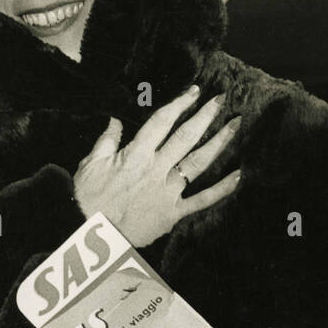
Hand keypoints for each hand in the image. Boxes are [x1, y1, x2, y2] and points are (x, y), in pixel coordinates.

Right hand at [73, 87, 242, 247]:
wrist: (94, 235)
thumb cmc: (90, 200)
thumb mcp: (91, 164)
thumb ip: (107, 140)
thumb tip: (115, 120)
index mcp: (136, 154)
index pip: (162, 121)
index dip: (179, 103)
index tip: (194, 91)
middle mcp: (156, 169)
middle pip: (186, 136)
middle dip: (205, 115)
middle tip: (220, 99)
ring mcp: (168, 191)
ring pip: (198, 162)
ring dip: (219, 142)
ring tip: (235, 125)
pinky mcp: (173, 212)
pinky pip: (202, 200)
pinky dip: (221, 189)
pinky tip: (238, 175)